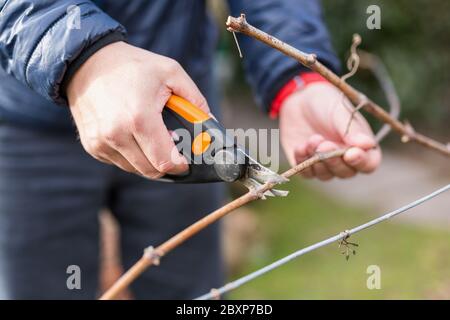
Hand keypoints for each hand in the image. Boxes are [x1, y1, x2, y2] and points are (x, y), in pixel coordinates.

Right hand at [67, 41, 208, 178]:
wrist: (88, 62)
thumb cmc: (132, 66)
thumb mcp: (171, 72)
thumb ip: (196, 100)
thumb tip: (211, 124)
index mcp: (140, 118)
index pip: (165, 162)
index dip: (180, 166)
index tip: (186, 161)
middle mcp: (117, 134)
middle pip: (151, 171)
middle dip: (166, 164)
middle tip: (171, 145)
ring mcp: (101, 143)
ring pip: (136, 169)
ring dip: (148, 160)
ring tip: (151, 136)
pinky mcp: (92, 146)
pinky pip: (120, 162)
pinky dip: (131, 155)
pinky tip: (132, 135)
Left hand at [279, 82, 380, 179]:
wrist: (299, 100)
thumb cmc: (325, 103)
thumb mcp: (339, 111)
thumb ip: (352, 129)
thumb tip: (367, 144)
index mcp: (361, 146)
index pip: (369, 164)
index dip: (361, 162)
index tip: (350, 154)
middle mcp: (345, 159)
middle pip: (346, 173)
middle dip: (334, 160)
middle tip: (324, 144)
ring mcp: (325, 164)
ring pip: (326, 175)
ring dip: (318, 160)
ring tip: (312, 139)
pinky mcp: (306, 165)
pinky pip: (306, 173)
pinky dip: (303, 161)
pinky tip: (300, 146)